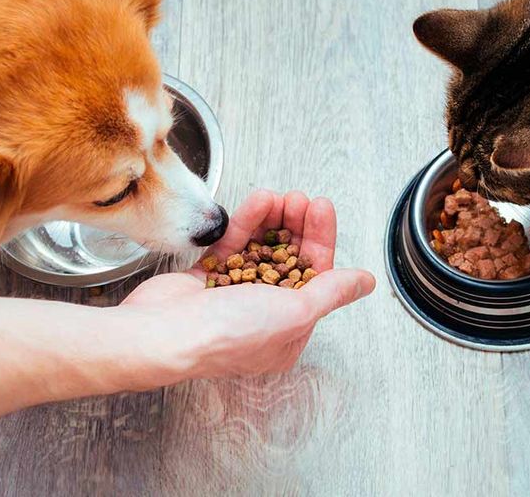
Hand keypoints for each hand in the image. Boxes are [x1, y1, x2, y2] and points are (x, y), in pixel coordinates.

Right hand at [114, 190, 374, 385]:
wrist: (163, 334)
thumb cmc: (228, 333)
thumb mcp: (295, 313)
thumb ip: (331, 292)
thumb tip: (365, 282)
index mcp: (288, 332)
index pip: (315, 277)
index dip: (320, 240)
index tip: (321, 208)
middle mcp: (262, 315)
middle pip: (289, 260)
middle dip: (297, 226)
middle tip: (300, 199)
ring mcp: (233, 296)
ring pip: (261, 249)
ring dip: (273, 220)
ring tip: (279, 196)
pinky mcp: (206, 279)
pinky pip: (233, 245)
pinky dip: (247, 223)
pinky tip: (258, 201)